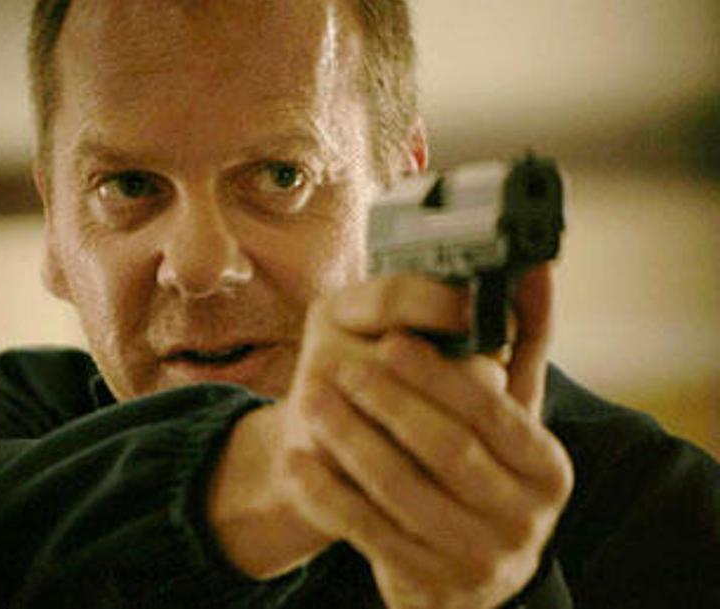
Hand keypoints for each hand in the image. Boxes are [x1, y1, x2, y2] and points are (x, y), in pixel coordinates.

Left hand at [273, 264, 572, 607]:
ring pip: (401, 490)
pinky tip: (298, 462)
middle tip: (339, 368)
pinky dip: (327, 494)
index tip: (392, 341)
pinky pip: (367, 532)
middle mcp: (524, 519)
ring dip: (350, 440)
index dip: (440, 375)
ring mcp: (479, 560)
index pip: (494, 410)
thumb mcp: (504, 413)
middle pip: (448, 450)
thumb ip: (521, 343)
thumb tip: (538, 267)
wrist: (451, 562)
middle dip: (388, 403)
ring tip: (310, 401)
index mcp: (547, 468)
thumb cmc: (476, 466)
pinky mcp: (431, 587)